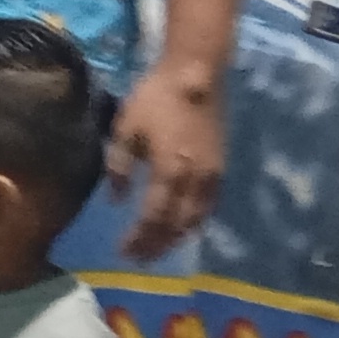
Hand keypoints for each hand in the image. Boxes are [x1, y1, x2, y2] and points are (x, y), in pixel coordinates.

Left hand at [109, 57, 225, 256]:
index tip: (124, 252)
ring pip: (196, 220)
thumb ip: (120, 166)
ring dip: (176, 239)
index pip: (153, 217)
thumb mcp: (126, 129)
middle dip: (157, 245)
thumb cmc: (155, 99)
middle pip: (176, 225)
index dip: (139, 238)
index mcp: (169, 171)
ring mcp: (212, 177)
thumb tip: (117, 200)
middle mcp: (194, 181)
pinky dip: (194, 223)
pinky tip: (183, 228)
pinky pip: (209, 207)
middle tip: (140, 260)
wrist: (196, 77)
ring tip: (158, 249)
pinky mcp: (221, 169)